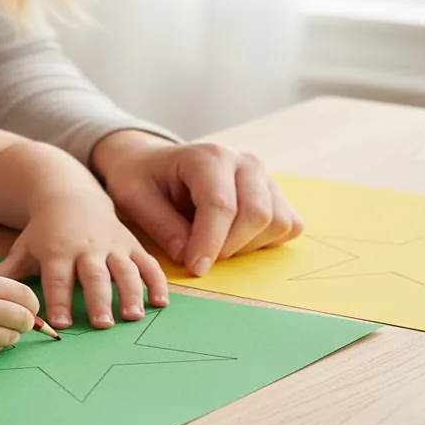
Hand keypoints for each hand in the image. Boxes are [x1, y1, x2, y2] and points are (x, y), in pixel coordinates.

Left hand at [0, 192, 168, 329]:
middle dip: (98, 299)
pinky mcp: (131, 245)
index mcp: (57, 250)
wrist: (71, 194)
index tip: (59, 325)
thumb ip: (6, 272)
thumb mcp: (24, 247)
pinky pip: (147, 264)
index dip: (58, 301)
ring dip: (130, 293)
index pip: (58, 278)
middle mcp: (87, 247)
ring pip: (124, 269)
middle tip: (101, 324)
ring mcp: (112, 246)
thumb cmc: (45, 230)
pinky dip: (156, 282)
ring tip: (132, 316)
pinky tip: (160, 303)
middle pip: (93, 275)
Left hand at [92, 130, 303, 275]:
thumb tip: (190, 257)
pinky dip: (265, 242)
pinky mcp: (276, 194)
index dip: (210, 243)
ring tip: (214, 245)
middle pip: (256, 215)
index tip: (195, 269)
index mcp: (209, 156)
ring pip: (277, 222)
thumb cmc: (144, 178)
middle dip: (228, 247)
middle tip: (198, 258)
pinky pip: (288, 225)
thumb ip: (162, 227)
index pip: (221, 205)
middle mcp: (245, 162)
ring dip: (246, 246)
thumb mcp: (135, 198)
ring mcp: (265, 177)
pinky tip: (235, 239)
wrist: (156, 163)